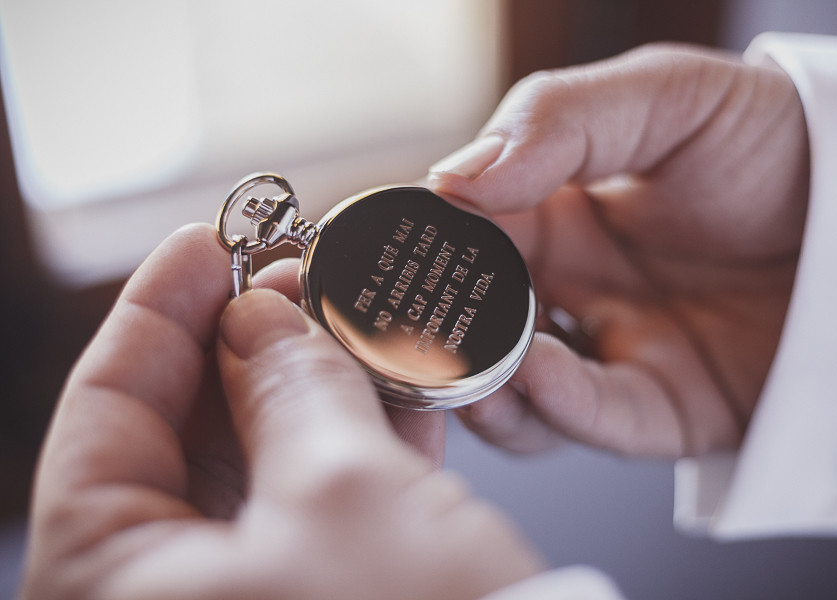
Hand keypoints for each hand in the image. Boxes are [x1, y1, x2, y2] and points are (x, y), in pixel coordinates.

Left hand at [21, 224, 542, 599]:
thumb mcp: (344, 492)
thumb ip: (289, 386)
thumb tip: (261, 317)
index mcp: (110, 589)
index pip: (107, 410)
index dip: (160, 309)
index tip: (208, 240)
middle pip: (179, 437)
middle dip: (244, 344)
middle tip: (296, 277)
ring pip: (251, 471)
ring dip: (307, 391)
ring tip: (350, 326)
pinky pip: (305, 511)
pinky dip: (345, 450)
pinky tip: (391, 398)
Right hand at [429, 44, 809, 457]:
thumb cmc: (773, 140)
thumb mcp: (664, 97)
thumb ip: (556, 123)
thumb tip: (454, 178)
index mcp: (554, 210)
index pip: (462, 235)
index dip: (421, 250)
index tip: (384, 261)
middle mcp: (571, 286)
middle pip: (475, 324)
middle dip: (435, 339)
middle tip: (402, 339)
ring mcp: (612, 349)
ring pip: (519, 392)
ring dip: (483, 389)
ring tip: (468, 370)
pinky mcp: (663, 405)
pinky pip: (599, 419)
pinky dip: (559, 408)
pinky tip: (536, 375)